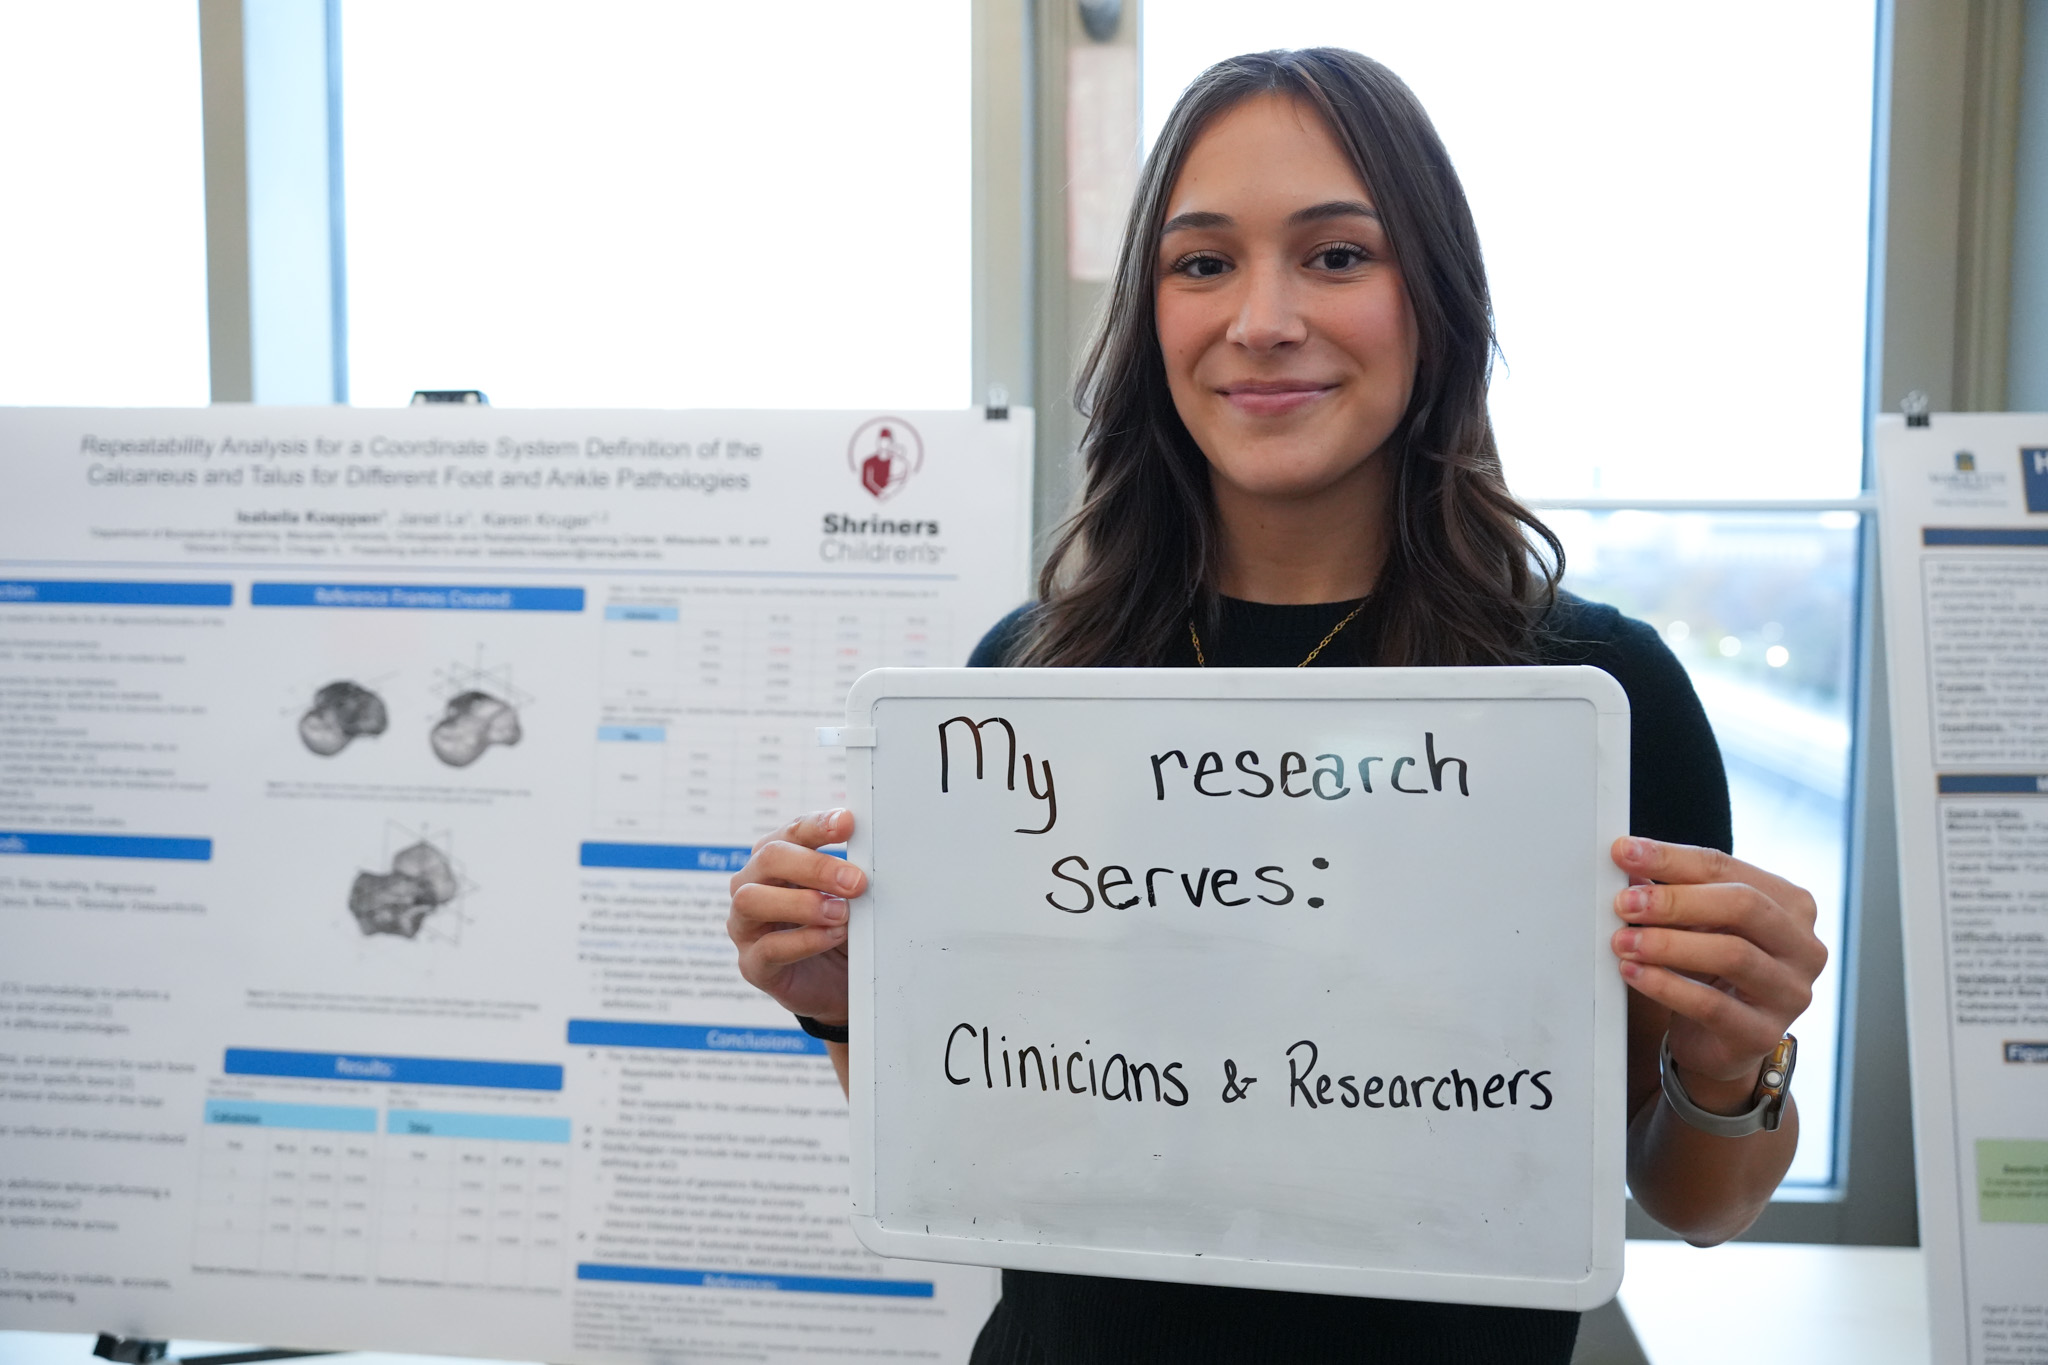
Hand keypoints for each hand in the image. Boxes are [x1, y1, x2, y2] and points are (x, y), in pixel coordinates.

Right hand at [728, 809, 865, 1026]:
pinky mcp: (752, 964)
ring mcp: (745, 926)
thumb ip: (849, 873)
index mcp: (775, 860)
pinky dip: (805, 940)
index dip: (818, 825)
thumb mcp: (846, 896)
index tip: (849, 824)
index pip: (791, 832)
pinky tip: (833, 936)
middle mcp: (752, 886)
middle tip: (856, 881)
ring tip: (841, 913)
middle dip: (815, 866)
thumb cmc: (838, 928)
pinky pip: (768, 948)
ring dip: (802, 903)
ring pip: (752, 900)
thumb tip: (872, 851)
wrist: (835, 984)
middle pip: (769, 858)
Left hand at [1610, 837, 1825, 1107]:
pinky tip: (1633, 973)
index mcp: (1789, 904)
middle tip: (1625, 903)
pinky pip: (1713, 1006)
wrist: (1718, 1039)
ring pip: (1732, 955)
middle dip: (1676, 901)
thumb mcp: (1697, 924)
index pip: (1727, 867)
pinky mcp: (1763, 1034)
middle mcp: (1803, 946)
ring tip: (1622, 941)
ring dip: (1668, 944)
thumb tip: (1627, 862)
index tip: (1623, 853)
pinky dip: (1667, 986)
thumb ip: (1670, 892)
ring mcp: (1790, 992)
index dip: (1671, 858)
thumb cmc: (1710, 969)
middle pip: (1743, 906)